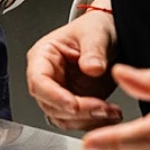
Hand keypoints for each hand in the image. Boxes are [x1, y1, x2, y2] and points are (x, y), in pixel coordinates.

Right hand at [26, 11, 121, 130]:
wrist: (111, 35)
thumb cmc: (95, 28)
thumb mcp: (96, 32)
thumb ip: (93, 49)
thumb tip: (91, 67)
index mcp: (43, 56)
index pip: (39, 80)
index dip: (53, 96)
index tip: (73, 104)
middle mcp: (49, 77)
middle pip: (50, 105)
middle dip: (77, 111)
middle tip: (102, 107)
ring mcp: (62, 92)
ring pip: (64, 119)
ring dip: (88, 120)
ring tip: (111, 111)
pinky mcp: (76, 103)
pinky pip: (80, 122)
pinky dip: (96, 122)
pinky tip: (111, 114)